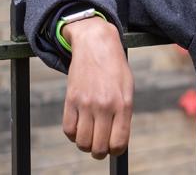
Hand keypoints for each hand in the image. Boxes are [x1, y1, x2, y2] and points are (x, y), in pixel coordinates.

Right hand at [61, 17, 133, 158]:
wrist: (96, 44)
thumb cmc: (114, 67)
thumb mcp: (127, 88)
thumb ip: (124, 113)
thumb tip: (117, 138)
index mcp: (123, 104)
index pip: (119, 142)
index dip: (116, 150)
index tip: (114, 148)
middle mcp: (105, 106)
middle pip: (99, 147)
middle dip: (100, 152)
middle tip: (100, 147)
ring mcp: (86, 103)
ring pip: (82, 141)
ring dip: (85, 144)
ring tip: (89, 137)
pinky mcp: (71, 99)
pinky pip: (68, 129)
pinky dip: (72, 134)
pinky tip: (79, 127)